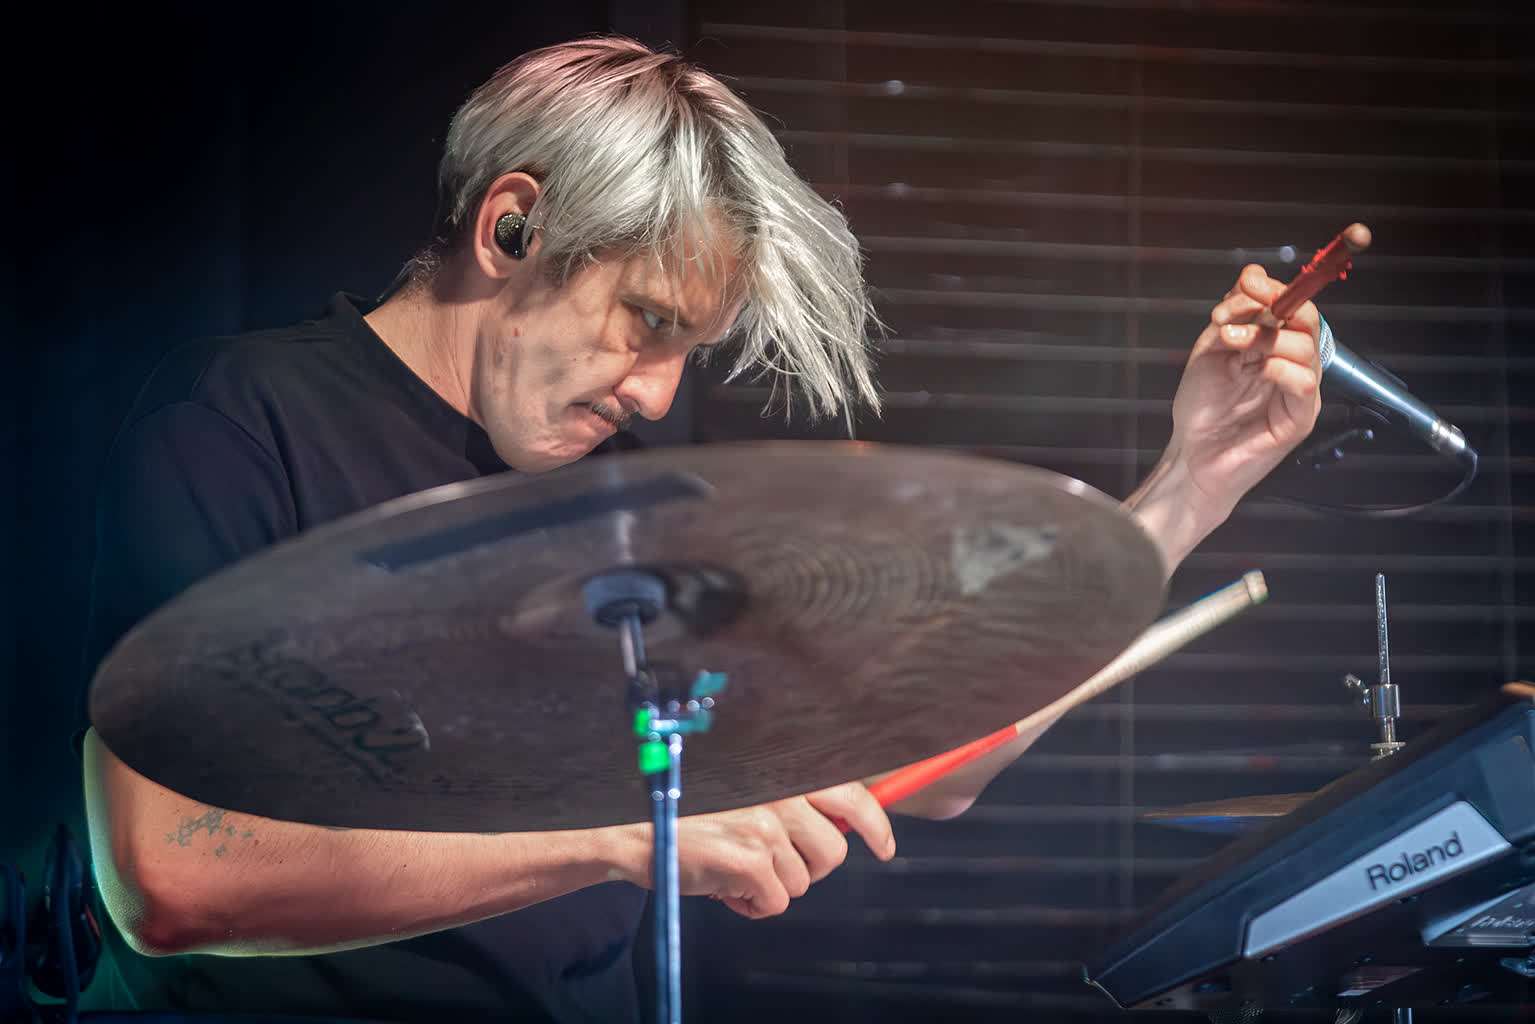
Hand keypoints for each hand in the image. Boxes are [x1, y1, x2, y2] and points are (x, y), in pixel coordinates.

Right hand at [655, 782, 895, 918]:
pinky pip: (774, 903)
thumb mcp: (743, 788)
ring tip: (738, 870)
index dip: (876, 824)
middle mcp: (780, 794)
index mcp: (782, 771)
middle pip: (834, 849)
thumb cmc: (687, 808)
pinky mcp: (749, 862)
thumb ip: (787, 799)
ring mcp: (766, 828)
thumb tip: (838, 825)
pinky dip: (751, 904)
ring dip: (773, 884)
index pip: (851, 793)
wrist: (634, 825)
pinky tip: (726, 886)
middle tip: (781, 866)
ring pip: (803, 881)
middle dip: (812, 866)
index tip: (884, 846)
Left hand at [1125, 265, 1322, 573]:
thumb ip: (1233, 314)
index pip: (1293, 305)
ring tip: (1232, 343)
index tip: (1247, 282)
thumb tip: (1252, 275)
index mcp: (1276, 346)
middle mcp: (1293, 365)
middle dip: (1273, 306)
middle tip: (1229, 314)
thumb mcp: (1211, 349)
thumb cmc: (1202, 407)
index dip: (1275, 288)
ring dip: (1267, 336)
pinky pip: (1304, 383)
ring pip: (1307, 348)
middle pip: (1308, 320)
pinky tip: (1257, 369)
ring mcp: (1299, 392)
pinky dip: (1281, 368)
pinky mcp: (1299, 419)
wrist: (1190, 454)